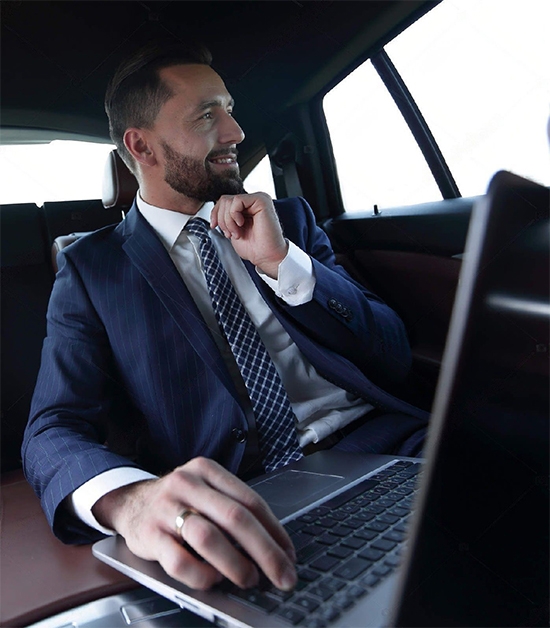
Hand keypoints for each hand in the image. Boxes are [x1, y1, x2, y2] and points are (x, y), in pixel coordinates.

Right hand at [92, 457, 296, 590]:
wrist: (129, 502)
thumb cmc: (178, 501)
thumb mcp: (204, 491)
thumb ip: (232, 510)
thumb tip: (273, 547)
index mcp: (207, 470)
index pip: (251, 500)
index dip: (274, 531)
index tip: (289, 555)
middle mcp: (187, 484)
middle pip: (235, 517)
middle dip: (265, 552)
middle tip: (283, 576)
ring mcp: (166, 508)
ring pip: (208, 537)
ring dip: (235, 564)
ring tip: (250, 579)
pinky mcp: (149, 534)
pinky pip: (179, 561)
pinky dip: (201, 575)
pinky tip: (213, 580)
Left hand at [210, 192, 287, 277]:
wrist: (266, 256)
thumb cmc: (254, 247)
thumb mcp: (232, 229)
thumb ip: (226, 217)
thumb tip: (215, 210)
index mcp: (247, 207)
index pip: (224, 201)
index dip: (215, 213)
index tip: (214, 226)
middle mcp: (253, 201)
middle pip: (224, 200)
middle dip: (222, 220)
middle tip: (231, 234)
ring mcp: (258, 199)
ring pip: (228, 201)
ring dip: (228, 221)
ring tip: (237, 233)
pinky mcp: (261, 200)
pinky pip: (237, 200)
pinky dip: (234, 215)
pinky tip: (241, 225)